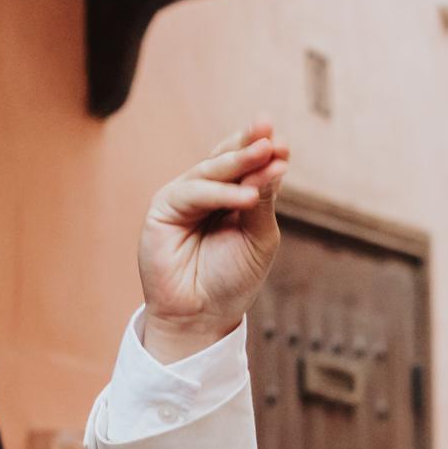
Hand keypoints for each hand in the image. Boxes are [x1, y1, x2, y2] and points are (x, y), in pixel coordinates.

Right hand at [138, 126, 288, 363]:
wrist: (202, 315)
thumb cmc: (233, 279)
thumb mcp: (259, 238)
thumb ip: (263, 201)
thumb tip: (276, 160)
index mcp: (234, 197)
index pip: (250, 166)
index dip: (265, 150)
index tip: (285, 144)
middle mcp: (209, 192)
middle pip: (229, 158)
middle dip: (251, 143)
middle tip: (271, 133)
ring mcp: (185, 198)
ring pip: (211, 170)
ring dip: (240, 161)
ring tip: (267, 153)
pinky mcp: (163, 209)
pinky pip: (194, 192)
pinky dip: (221, 192)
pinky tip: (247, 196)